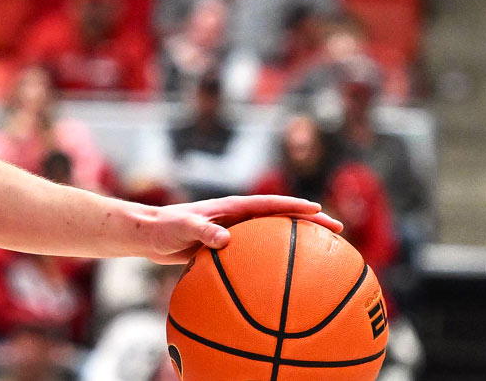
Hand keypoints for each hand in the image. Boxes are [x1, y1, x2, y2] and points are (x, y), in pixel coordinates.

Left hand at [132, 196, 343, 264]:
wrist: (149, 234)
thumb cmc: (163, 227)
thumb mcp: (181, 228)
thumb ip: (201, 231)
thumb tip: (226, 240)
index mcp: (231, 207)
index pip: (270, 204)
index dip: (295, 206)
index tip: (319, 209)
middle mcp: (237, 217)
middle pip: (280, 218)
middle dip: (309, 221)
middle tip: (337, 230)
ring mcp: (234, 231)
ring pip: (272, 235)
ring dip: (296, 241)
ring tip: (323, 253)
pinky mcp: (227, 247)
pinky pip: (257, 254)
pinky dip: (273, 261)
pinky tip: (282, 281)